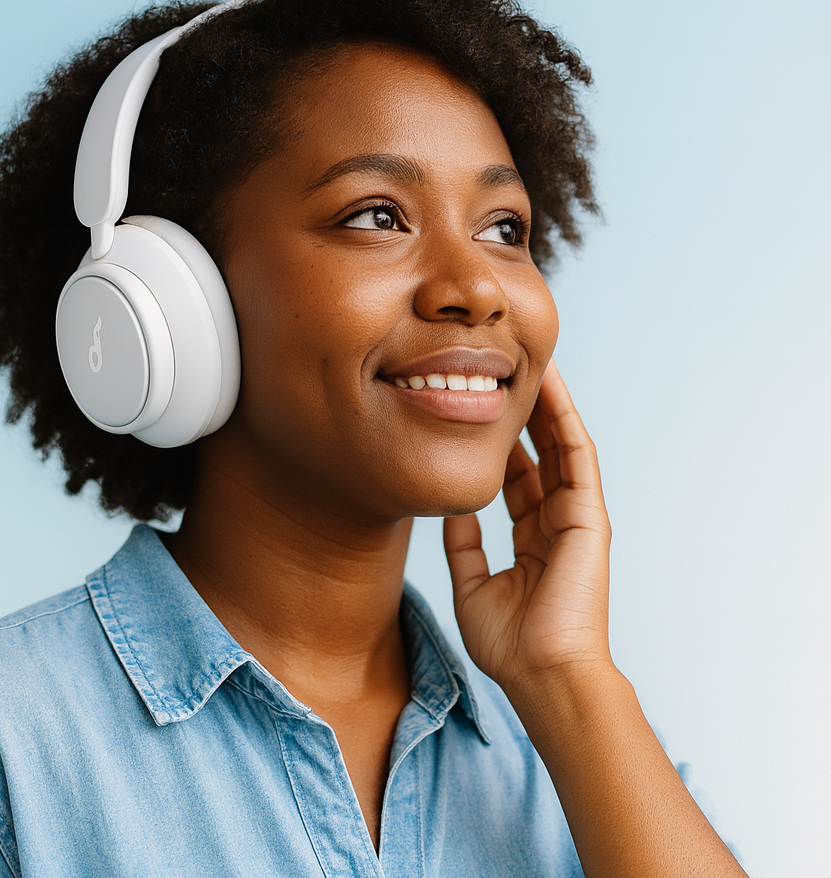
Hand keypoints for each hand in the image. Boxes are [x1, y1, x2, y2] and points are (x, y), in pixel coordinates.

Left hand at [443, 359, 612, 693]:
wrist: (542, 674)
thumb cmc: (511, 644)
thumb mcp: (474, 586)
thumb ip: (463, 546)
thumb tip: (449, 511)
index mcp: (533, 541)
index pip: (518, 480)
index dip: (502, 444)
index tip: (480, 411)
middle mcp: (557, 524)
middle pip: (540, 456)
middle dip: (523, 416)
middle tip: (503, 374)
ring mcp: (576, 518)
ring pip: (561, 446)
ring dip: (547, 405)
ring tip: (529, 364)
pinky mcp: (589, 516)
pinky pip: (577, 456)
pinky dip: (565, 419)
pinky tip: (551, 387)